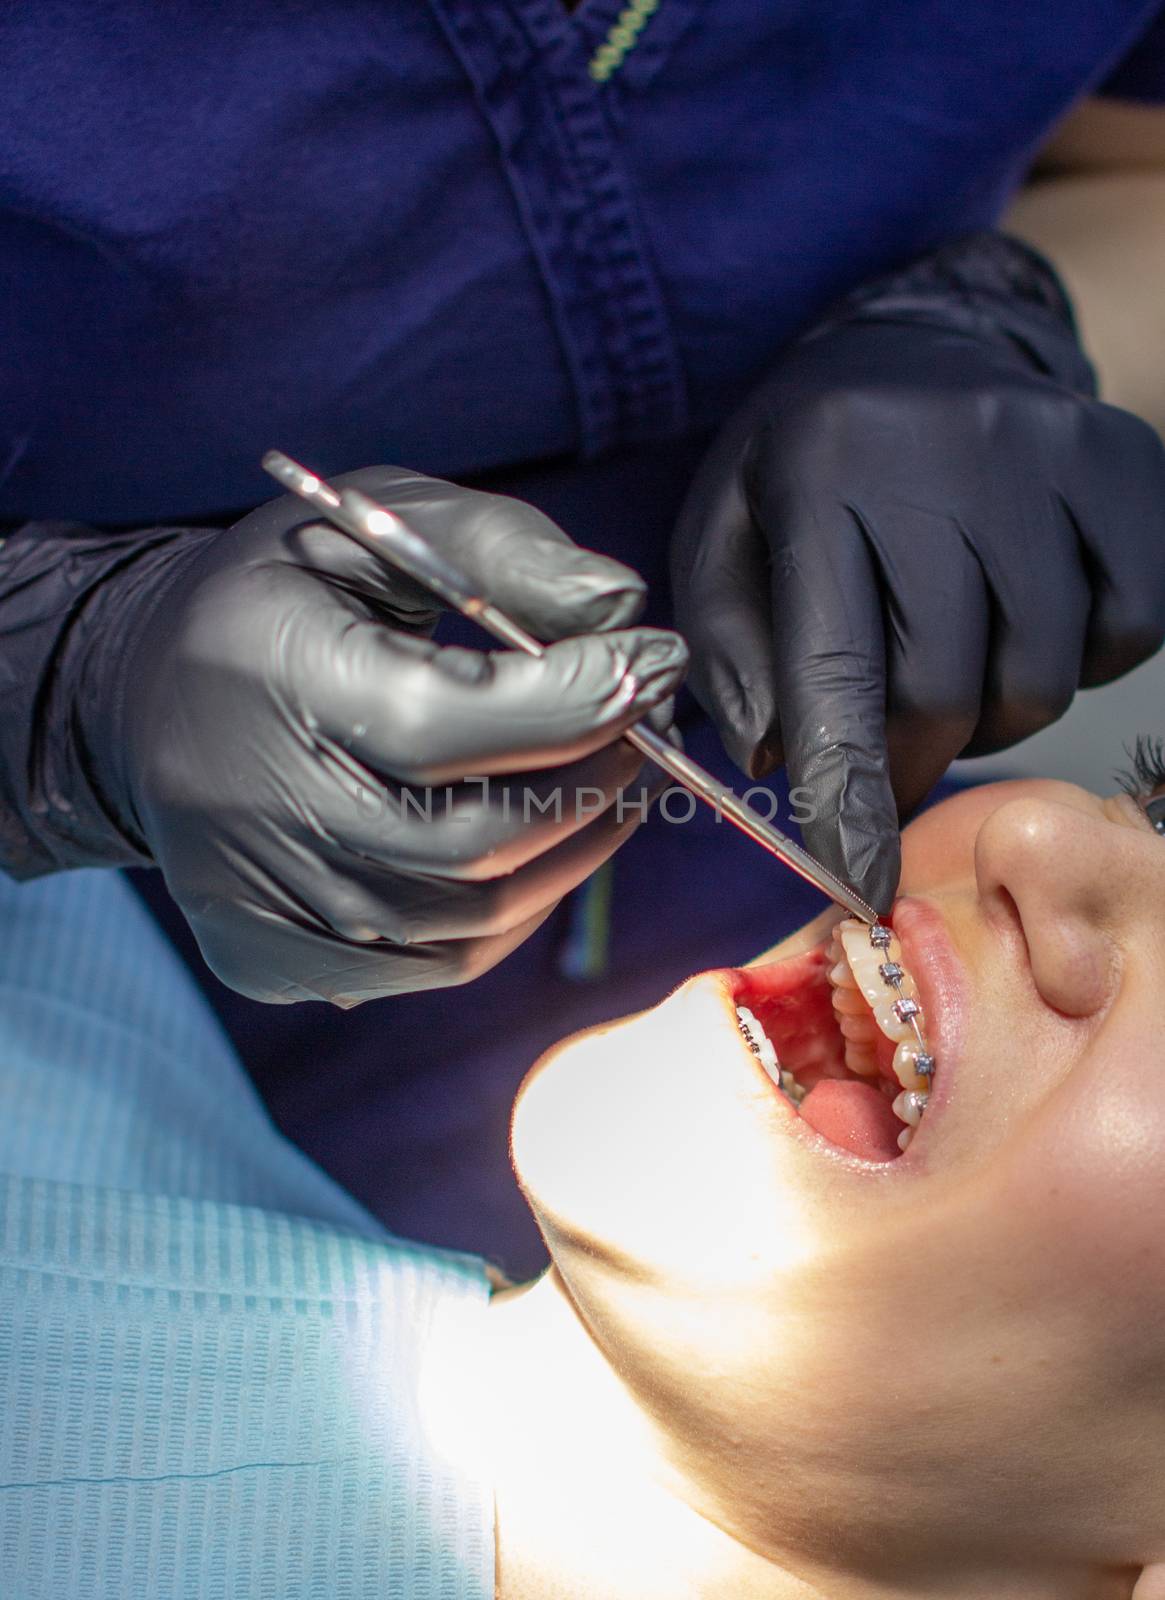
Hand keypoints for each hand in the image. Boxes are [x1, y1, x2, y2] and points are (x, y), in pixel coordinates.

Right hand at [93, 467, 686, 1002]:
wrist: (148, 696)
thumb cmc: (286, 599)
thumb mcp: (376, 526)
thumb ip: (497, 550)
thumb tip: (619, 611)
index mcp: (263, 675)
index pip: (440, 723)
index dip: (571, 703)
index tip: (652, 661)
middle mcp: (245, 805)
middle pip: (468, 841)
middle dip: (592, 781)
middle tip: (646, 724)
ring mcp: (251, 899)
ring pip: (467, 920)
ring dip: (573, 852)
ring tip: (612, 780)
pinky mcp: (263, 955)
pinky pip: (434, 966)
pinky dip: (513, 914)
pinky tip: (540, 848)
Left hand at [671, 233, 1164, 912]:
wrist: (924, 343)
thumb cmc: (809, 464)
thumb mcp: (727, 533)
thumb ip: (728, 648)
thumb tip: (773, 757)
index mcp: (821, 469)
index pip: (839, 665)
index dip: (849, 789)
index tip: (859, 875)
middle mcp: (944, 452)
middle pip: (947, 688)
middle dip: (908, 758)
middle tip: (884, 755)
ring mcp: (1051, 453)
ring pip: (1039, 676)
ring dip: (989, 712)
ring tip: (948, 663)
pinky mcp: (1129, 468)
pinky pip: (1125, 632)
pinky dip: (1075, 659)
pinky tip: (1021, 616)